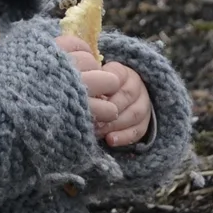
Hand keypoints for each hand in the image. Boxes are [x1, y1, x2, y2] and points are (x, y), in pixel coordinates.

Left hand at [56, 33, 153, 149]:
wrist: (113, 98)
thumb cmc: (91, 87)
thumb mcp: (87, 78)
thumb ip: (83, 77)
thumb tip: (69, 80)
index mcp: (121, 72)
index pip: (117, 76)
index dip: (104, 87)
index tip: (89, 96)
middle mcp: (135, 86)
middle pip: (127, 95)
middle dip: (109, 108)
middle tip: (92, 118)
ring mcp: (142, 103)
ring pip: (135, 113)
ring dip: (115, 124)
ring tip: (98, 131)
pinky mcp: (144, 121)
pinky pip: (139, 130)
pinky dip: (125, 137)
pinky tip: (110, 141)